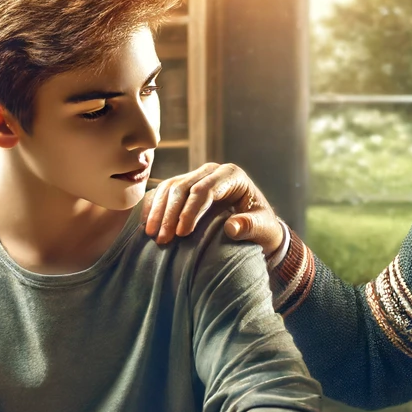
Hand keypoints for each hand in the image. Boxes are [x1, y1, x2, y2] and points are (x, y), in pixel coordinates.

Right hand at [142, 162, 284, 254]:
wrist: (256, 224)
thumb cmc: (262, 226)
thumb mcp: (263, 228)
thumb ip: (250, 227)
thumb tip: (232, 228)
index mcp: (232, 175)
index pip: (205, 190)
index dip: (191, 211)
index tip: (182, 234)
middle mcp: (213, 171)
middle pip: (183, 187)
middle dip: (170, 214)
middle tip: (163, 239)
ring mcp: (198, 176)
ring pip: (170, 187)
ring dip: (158, 211)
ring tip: (152, 235)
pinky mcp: (186, 185)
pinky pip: (164, 191)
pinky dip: (154, 206)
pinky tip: (147, 224)